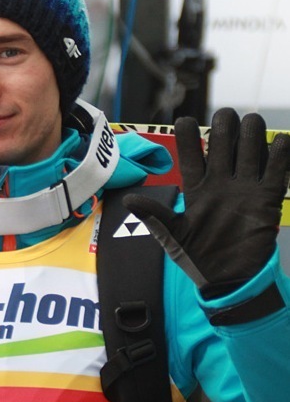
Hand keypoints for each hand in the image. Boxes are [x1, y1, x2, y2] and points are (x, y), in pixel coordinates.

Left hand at [123, 108, 289, 296]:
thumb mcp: (172, 237)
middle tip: (226, 121)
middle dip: (225, 125)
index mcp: (196, 188)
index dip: (188, 136)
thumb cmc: (196, 258)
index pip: (191, 154)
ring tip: (251, 127)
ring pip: (250, 147)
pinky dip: (280, 152)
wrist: (227, 280)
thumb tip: (127, 201)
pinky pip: (277, 170)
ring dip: (252, 131)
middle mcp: (220, 182)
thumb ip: (154, 216)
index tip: (185, 121)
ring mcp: (245, 188)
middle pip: (224, 141)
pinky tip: (279, 142)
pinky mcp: (267, 198)